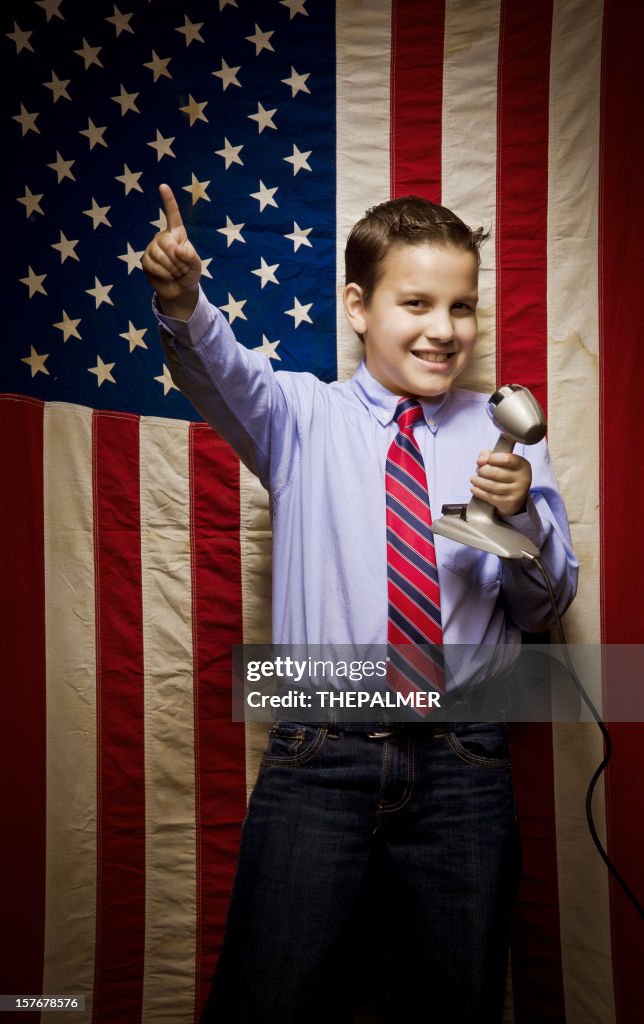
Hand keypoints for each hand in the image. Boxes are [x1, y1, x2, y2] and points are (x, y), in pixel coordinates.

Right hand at [142, 183, 200, 318]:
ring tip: (175, 272)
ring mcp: (152, 248)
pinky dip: (164, 274)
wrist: (179, 290)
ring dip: (172, 269)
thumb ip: (191, 257)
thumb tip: (178, 249)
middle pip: (167, 243)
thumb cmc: (189, 273)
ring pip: (160, 256)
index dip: (168, 201)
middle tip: (182, 268)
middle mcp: (162, 237)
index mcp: (177, 233)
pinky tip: (166, 276)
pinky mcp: (145, 260)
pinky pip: (153, 265)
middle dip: (178, 260)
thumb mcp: (196, 265)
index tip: (163, 186)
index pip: (172, 215)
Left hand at [470, 450, 531, 516]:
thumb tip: (480, 460)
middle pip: (495, 472)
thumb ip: (489, 455)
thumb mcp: (502, 462)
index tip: (484, 460)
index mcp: (522, 465)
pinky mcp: (509, 503)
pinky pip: (490, 497)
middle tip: (478, 470)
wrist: (515, 497)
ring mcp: (517, 492)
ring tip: (474, 479)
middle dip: (482, 470)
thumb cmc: (507, 475)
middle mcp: (523, 478)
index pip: (506, 459)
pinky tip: (474, 488)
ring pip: (491, 485)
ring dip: (478, 481)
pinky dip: (478, 492)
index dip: (491, 458)